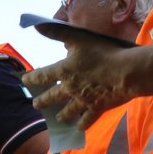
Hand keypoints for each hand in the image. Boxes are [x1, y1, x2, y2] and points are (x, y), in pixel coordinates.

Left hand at [21, 38, 135, 129]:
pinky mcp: (97, 108)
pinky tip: (79, 127)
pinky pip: (87, 119)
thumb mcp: (80, 37)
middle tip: (36, 105)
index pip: (42, 75)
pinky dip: (82, 123)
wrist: (127, 72)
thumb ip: (58, 32)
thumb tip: (39, 26)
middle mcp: (70, 88)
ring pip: (68, 110)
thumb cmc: (104, 52)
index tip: (25, 81)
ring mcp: (83, 100)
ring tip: (57, 118)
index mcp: (64, 70)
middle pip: (52, 97)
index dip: (32, 78)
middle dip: (42, 101)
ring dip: (61, 115)